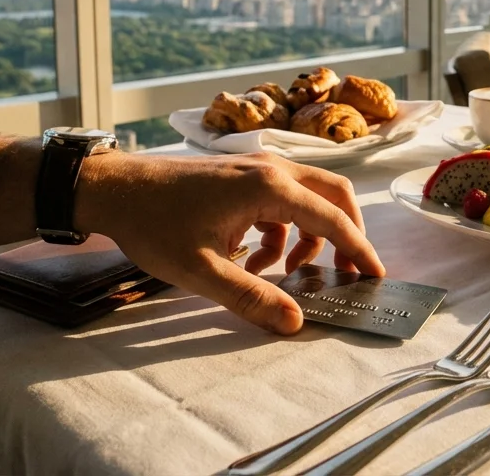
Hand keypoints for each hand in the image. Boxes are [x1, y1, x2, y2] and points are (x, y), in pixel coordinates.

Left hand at [74, 151, 384, 334]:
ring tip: (284, 274)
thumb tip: (294, 322)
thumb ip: (251, 297)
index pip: (332, 217)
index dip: (359, 249)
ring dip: (309, 237)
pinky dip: (283, 231)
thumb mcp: (201, 271)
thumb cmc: (154, 225)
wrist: (113, 189)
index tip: (376, 276)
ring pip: (309, 197)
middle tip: (348, 273)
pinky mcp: (242, 174)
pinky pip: (283, 200)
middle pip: (333, 195)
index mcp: (269, 187)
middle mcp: (271, 168)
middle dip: (346, 235)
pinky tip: (254, 260)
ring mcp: (256, 167)